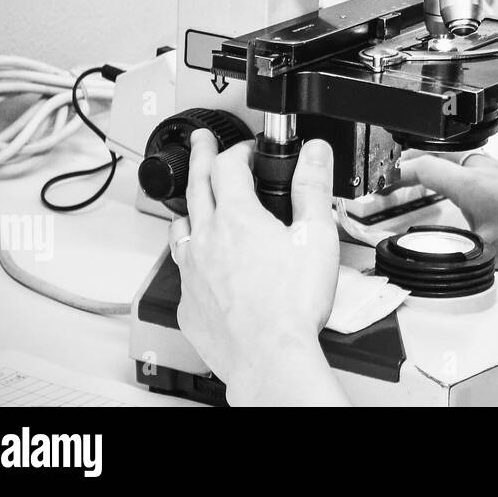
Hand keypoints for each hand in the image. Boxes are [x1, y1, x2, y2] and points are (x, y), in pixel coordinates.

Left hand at [172, 130, 347, 405]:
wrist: (268, 356)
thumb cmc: (291, 305)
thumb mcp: (317, 237)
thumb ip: (313, 189)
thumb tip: (315, 153)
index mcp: (238, 218)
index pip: (229, 166)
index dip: (239, 149)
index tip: (249, 147)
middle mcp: (207, 239)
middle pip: (197, 185)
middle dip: (200, 157)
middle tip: (199, 141)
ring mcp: (192, 271)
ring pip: (180, 226)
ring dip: (190, 207)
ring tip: (195, 201)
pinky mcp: (188, 302)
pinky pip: (182, 269)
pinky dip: (191, 255)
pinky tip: (200, 261)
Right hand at [398, 149, 497, 269]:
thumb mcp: (487, 246)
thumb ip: (457, 246)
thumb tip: (439, 252)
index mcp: (469, 181)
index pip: (421, 167)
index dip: (395, 176)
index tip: (380, 187)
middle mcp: (480, 169)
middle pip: (433, 157)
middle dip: (408, 168)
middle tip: (391, 182)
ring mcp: (494, 171)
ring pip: (452, 161)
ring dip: (431, 170)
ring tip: (414, 185)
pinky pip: (468, 170)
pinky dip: (450, 177)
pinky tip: (450, 193)